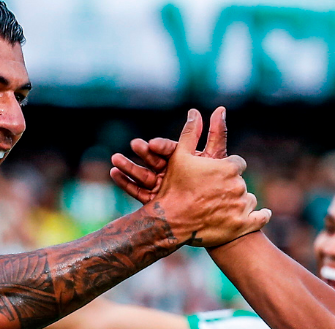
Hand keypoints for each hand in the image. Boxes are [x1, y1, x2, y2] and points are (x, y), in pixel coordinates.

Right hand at [110, 107, 225, 202]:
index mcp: (183, 157)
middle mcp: (170, 169)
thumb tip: (220, 108)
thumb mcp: (215, 158)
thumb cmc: (218, 183)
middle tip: (134, 145)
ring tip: (115, 159)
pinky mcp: (154, 200)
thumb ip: (216, 134)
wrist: (213, 214)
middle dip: (144, 152)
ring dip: (128, 165)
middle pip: (154, 159)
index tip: (153, 143)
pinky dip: (125, 182)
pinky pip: (137, 191)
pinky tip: (113, 174)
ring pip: (143, 174)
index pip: (171, 149)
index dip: (162, 146)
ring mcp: (161, 185)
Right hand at [129, 108, 267, 246]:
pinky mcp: (243, 225)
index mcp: (228, 167)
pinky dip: (261, 217)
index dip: (228, 169)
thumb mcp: (179, 157)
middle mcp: (238, 186)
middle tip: (216, 194)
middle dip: (231, 186)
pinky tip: (262, 215)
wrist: (170, 222)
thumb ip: (190, 133)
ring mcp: (242, 207)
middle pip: (241, 183)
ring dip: (241, 202)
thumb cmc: (174, 188)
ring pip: (249, 200)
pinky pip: (260, 218)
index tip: (220, 174)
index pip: (237, 164)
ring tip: (225, 208)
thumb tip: (195, 112)